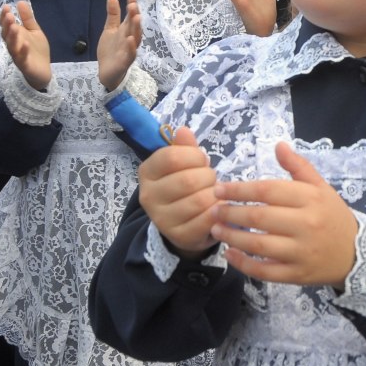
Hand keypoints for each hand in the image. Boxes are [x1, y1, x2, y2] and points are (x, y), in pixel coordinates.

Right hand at [0, 2, 50, 89]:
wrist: (43, 70)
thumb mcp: (33, 31)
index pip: (6, 25)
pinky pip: (22, 58)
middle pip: (6, 35)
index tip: (6, 6)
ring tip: (14, 27)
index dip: (4, 17)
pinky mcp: (25, 64)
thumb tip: (20, 1)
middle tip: (9, 16)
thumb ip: (27, 18)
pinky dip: (23, 51)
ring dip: (12, 37)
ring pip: (11, 46)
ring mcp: (18, 55)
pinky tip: (26, 44)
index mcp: (14, 36)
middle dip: (7, 25)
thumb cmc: (36, 49)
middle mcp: (13, 45)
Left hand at [97, 0, 140, 90]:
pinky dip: (131, 47)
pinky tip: (130, 40)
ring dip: (136, 29)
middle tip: (134, 5)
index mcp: (126, 31)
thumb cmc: (111, 50)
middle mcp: (130, 39)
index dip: (132, 7)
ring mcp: (129, 50)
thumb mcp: (110, 30)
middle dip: (135, 16)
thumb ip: (113, 15)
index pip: (130, 17)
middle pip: (134, 26)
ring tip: (136, 18)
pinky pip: (130, 54)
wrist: (107, 72)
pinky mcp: (125, 61)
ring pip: (135, 38)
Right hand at [138, 126, 219, 257]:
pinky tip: (216, 208)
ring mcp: (162, 219)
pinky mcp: (179, 235)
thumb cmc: (185, 187)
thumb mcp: (183, 164)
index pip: (171, 156)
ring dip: (214, 195)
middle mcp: (149, 196)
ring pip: (199, 201)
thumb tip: (183, 131)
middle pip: (188, 180)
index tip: (201, 161)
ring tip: (213, 194)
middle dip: (208, 177)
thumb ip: (184, 148)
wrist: (183, 223)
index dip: (194, 156)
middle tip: (210, 180)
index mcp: (147, 172)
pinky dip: (218, 211)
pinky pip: (206, 220)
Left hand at [210, 141, 358, 285]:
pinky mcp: (297, 274)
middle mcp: (306, 224)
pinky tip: (229, 255)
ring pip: (258, 245)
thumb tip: (278, 145)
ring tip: (216, 229)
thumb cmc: (333, 216)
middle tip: (213, 210)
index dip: (239, 190)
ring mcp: (301, 252)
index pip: (267, 191)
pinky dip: (243, 264)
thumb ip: (299, 167)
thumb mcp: (321, 188)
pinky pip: (264, 271)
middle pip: (258, 217)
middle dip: (230, 213)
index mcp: (311, 199)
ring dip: (232, 237)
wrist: (356, 253)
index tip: (219, 189)